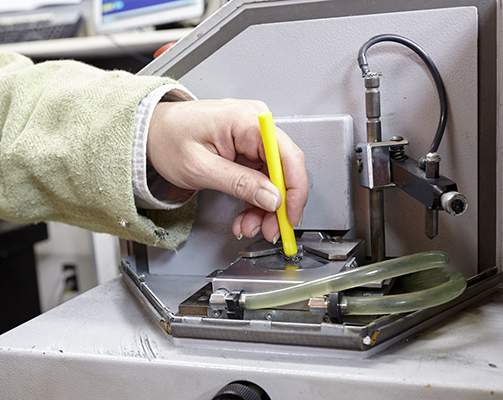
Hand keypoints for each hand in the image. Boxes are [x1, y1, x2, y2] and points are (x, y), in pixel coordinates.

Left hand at [147, 99, 307, 242]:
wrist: (151, 132)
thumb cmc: (168, 139)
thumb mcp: (201, 167)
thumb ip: (240, 183)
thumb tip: (273, 199)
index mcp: (248, 121)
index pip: (288, 156)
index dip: (294, 191)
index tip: (288, 218)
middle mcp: (256, 125)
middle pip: (284, 170)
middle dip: (277, 205)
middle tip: (268, 230)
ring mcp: (253, 138)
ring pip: (274, 180)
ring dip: (265, 208)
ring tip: (248, 226)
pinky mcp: (248, 150)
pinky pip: (261, 179)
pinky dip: (255, 201)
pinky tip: (245, 216)